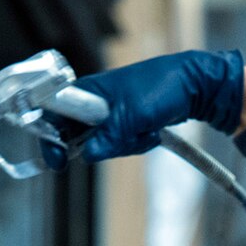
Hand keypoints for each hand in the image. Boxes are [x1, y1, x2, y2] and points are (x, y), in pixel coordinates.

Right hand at [66, 50, 245, 164]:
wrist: (194, 84)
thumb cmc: (161, 86)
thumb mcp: (134, 114)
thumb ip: (109, 135)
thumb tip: (87, 155)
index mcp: (86, 90)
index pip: (53, 115)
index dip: (52, 140)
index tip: (58, 161)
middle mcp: (92, 102)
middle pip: (79, 138)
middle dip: (104, 145)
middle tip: (127, 136)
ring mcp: (108, 114)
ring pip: (103, 145)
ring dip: (125, 144)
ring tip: (145, 128)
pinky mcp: (124, 124)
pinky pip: (120, 144)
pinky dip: (136, 143)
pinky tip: (151, 131)